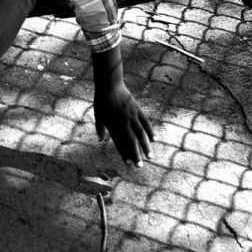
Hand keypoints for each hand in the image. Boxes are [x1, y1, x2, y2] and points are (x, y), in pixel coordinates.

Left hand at [91, 46, 152, 166]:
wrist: (110, 85)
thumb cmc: (102, 100)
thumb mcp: (98, 115)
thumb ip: (100, 127)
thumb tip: (100, 139)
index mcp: (113, 125)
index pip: (120, 143)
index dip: (124, 154)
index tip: (128, 163)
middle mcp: (123, 123)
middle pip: (131, 141)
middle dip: (136, 155)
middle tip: (140, 166)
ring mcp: (132, 116)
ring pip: (141, 134)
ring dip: (145, 146)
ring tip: (150, 156)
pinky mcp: (137, 110)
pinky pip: (145, 122)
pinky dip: (150, 131)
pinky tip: (154, 139)